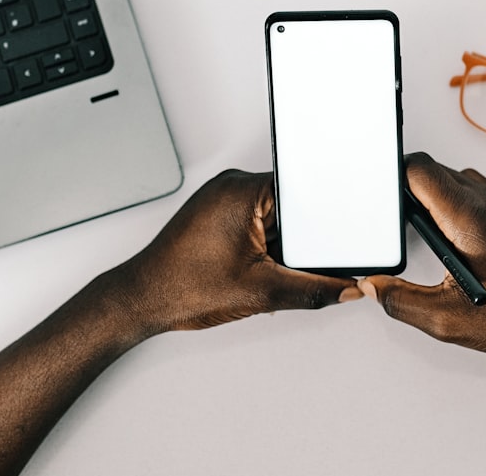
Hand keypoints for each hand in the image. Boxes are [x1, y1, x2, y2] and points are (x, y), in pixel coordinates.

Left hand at [110, 169, 362, 337]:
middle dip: (295, 240)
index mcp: (243, 190)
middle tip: (278, 265)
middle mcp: (231, 185)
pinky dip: (261, 247)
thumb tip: (343, 288)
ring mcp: (222, 198)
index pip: (303, 190)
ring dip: (276, 246)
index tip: (328, 240)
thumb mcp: (262, 291)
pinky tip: (246, 267)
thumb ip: (312, 290)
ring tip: (253, 267)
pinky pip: (256, 223)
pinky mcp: (217, 213)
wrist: (142, 299)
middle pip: (290, 207)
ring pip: (274, 218)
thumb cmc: (182, 286)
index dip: (320, 220)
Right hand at [361, 153, 485, 361]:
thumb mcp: (447, 319)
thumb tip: (374, 285)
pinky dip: (452, 203)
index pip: (420, 168)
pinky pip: (472, 189)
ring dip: (431, 196)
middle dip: (407, 191)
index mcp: (469, 219)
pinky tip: (450, 236)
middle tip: (397, 223)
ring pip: (453, 177)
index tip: (381, 197)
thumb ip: (400, 300)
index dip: (393, 177)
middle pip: (433, 169)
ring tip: (425, 232)